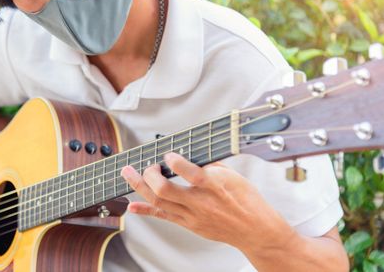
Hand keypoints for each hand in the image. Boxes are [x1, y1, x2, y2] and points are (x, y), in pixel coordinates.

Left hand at [121, 153, 294, 251]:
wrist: (255, 229)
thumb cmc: (246, 200)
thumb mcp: (232, 175)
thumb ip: (209, 165)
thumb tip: (189, 154)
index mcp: (215, 186)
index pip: (191, 174)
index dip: (176, 162)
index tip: (168, 154)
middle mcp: (201, 202)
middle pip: (165, 191)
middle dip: (149, 175)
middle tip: (148, 165)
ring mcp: (193, 216)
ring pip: (159, 202)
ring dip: (140, 186)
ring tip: (128, 173)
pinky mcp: (189, 224)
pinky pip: (163, 216)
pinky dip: (145, 209)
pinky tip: (132, 205)